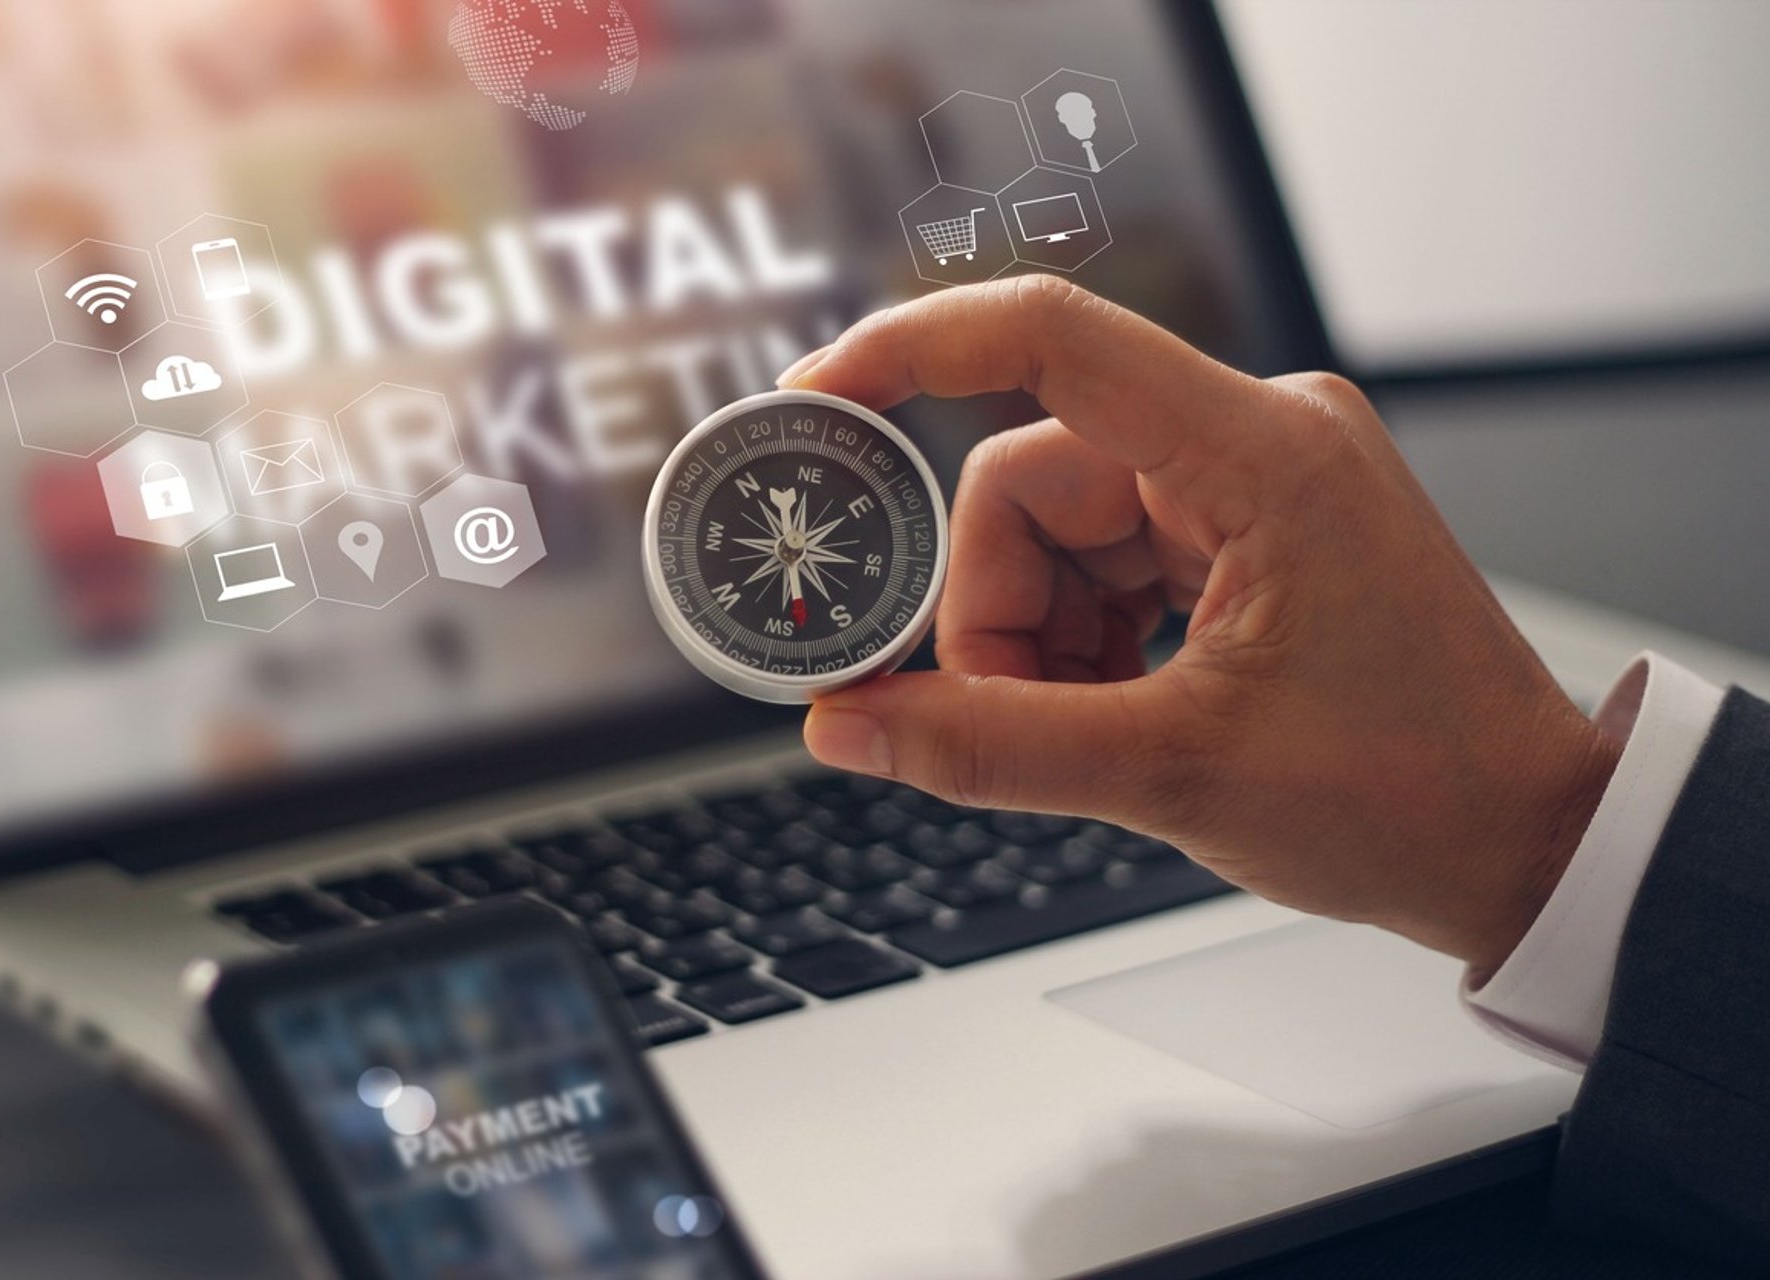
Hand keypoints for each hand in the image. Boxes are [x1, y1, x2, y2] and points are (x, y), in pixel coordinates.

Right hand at [782, 277, 1620, 975]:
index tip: (819, 395)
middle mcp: (1259, 437)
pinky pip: (1106, 557)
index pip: (1054, 340)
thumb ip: (991, 743)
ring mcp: (1255, 482)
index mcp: (1261, 452)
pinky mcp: (1247, 529)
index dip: (915, 349)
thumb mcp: (1175, 774)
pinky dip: (1079, 637)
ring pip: (1058, 527)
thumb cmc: (1410, 795)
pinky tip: (1112, 711)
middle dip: (993, 608)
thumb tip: (847, 724)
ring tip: (1082, 734)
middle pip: (1032, 479)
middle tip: (1002, 717)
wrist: (1523, 841)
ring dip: (1035, 636)